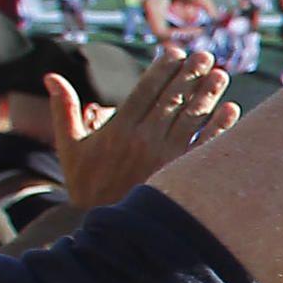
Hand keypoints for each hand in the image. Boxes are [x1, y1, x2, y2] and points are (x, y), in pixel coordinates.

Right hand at [48, 50, 237, 210]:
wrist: (107, 230)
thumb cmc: (87, 186)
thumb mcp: (69, 148)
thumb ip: (64, 110)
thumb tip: (51, 76)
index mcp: (119, 128)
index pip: (145, 89)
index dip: (162, 69)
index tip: (176, 52)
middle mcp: (144, 138)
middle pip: (172, 99)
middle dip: (190, 75)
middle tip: (206, 57)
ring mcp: (165, 156)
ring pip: (191, 117)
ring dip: (207, 94)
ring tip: (221, 76)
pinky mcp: (182, 173)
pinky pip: (204, 144)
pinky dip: (219, 127)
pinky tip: (231, 109)